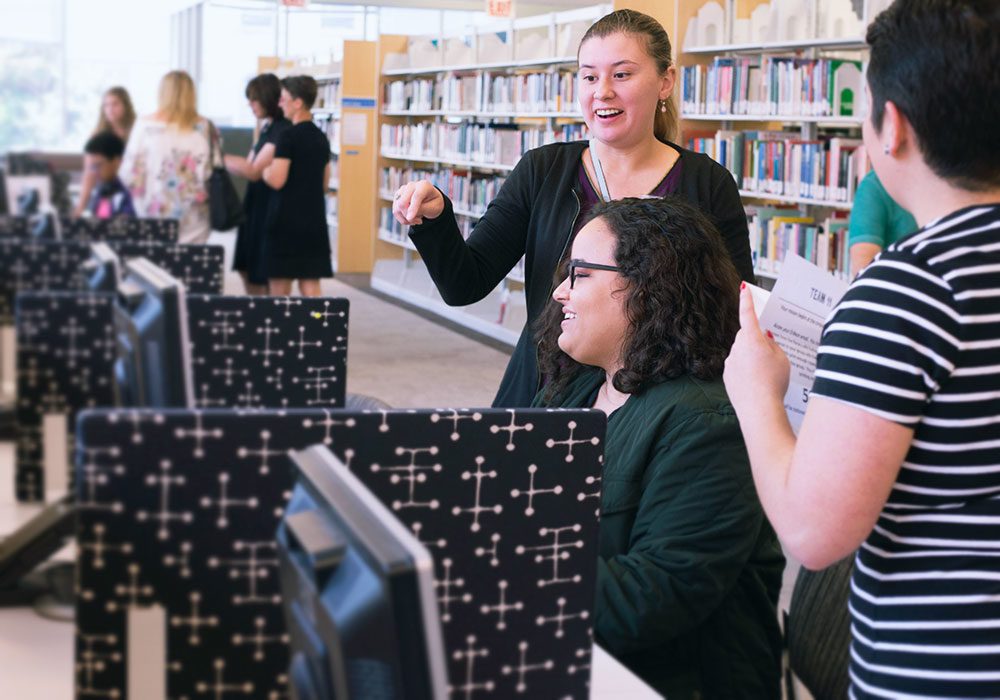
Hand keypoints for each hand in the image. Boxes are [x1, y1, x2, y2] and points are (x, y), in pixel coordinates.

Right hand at [392, 180, 443, 225]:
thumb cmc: (434, 204)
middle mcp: (411, 185)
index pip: (416, 196)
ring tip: (416, 220)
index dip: (412, 208)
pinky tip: (411, 219)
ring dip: (406, 219)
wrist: (430, 201)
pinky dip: (403, 219)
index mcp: (424, 185)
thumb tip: (408, 216)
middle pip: (402, 202)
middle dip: (408, 215)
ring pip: (397, 208)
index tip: (410, 218)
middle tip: (419, 222)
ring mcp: (403, 190)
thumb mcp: (433, 208)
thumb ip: (422, 209)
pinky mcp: (397, 197)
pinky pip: (396, 211)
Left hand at [724, 284, 790, 414]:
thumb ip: (773, 345)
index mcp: (752, 339)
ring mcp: (730, 362)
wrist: (758, 409)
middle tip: (770, 352)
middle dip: (756, 339)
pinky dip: (745, 370)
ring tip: (766, 374)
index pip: (748, 315)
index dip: (747, 301)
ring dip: (751, 356)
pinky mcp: (727, 375)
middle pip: (745, 335)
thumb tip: (765, 339)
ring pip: (741, 352)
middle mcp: (737, 348)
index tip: (744, 289)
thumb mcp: (782, 359)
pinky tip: (756, 382)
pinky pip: (737, 366)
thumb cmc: (774, 383)